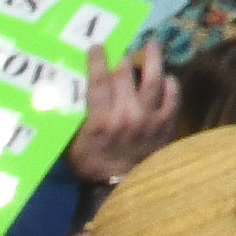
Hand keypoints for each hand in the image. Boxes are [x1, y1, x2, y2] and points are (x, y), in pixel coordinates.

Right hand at [67, 45, 180, 186]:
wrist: (118, 190)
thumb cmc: (90, 166)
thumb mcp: (71, 144)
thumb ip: (73, 120)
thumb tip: (63, 95)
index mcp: (99, 121)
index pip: (98, 81)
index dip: (97, 60)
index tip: (97, 45)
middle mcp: (126, 116)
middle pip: (125, 75)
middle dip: (123, 56)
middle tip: (124, 47)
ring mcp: (149, 120)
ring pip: (153, 81)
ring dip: (153, 59)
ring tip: (153, 45)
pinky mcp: (165, 126)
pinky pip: (172, 98)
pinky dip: (171, 85)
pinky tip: (167, 77)